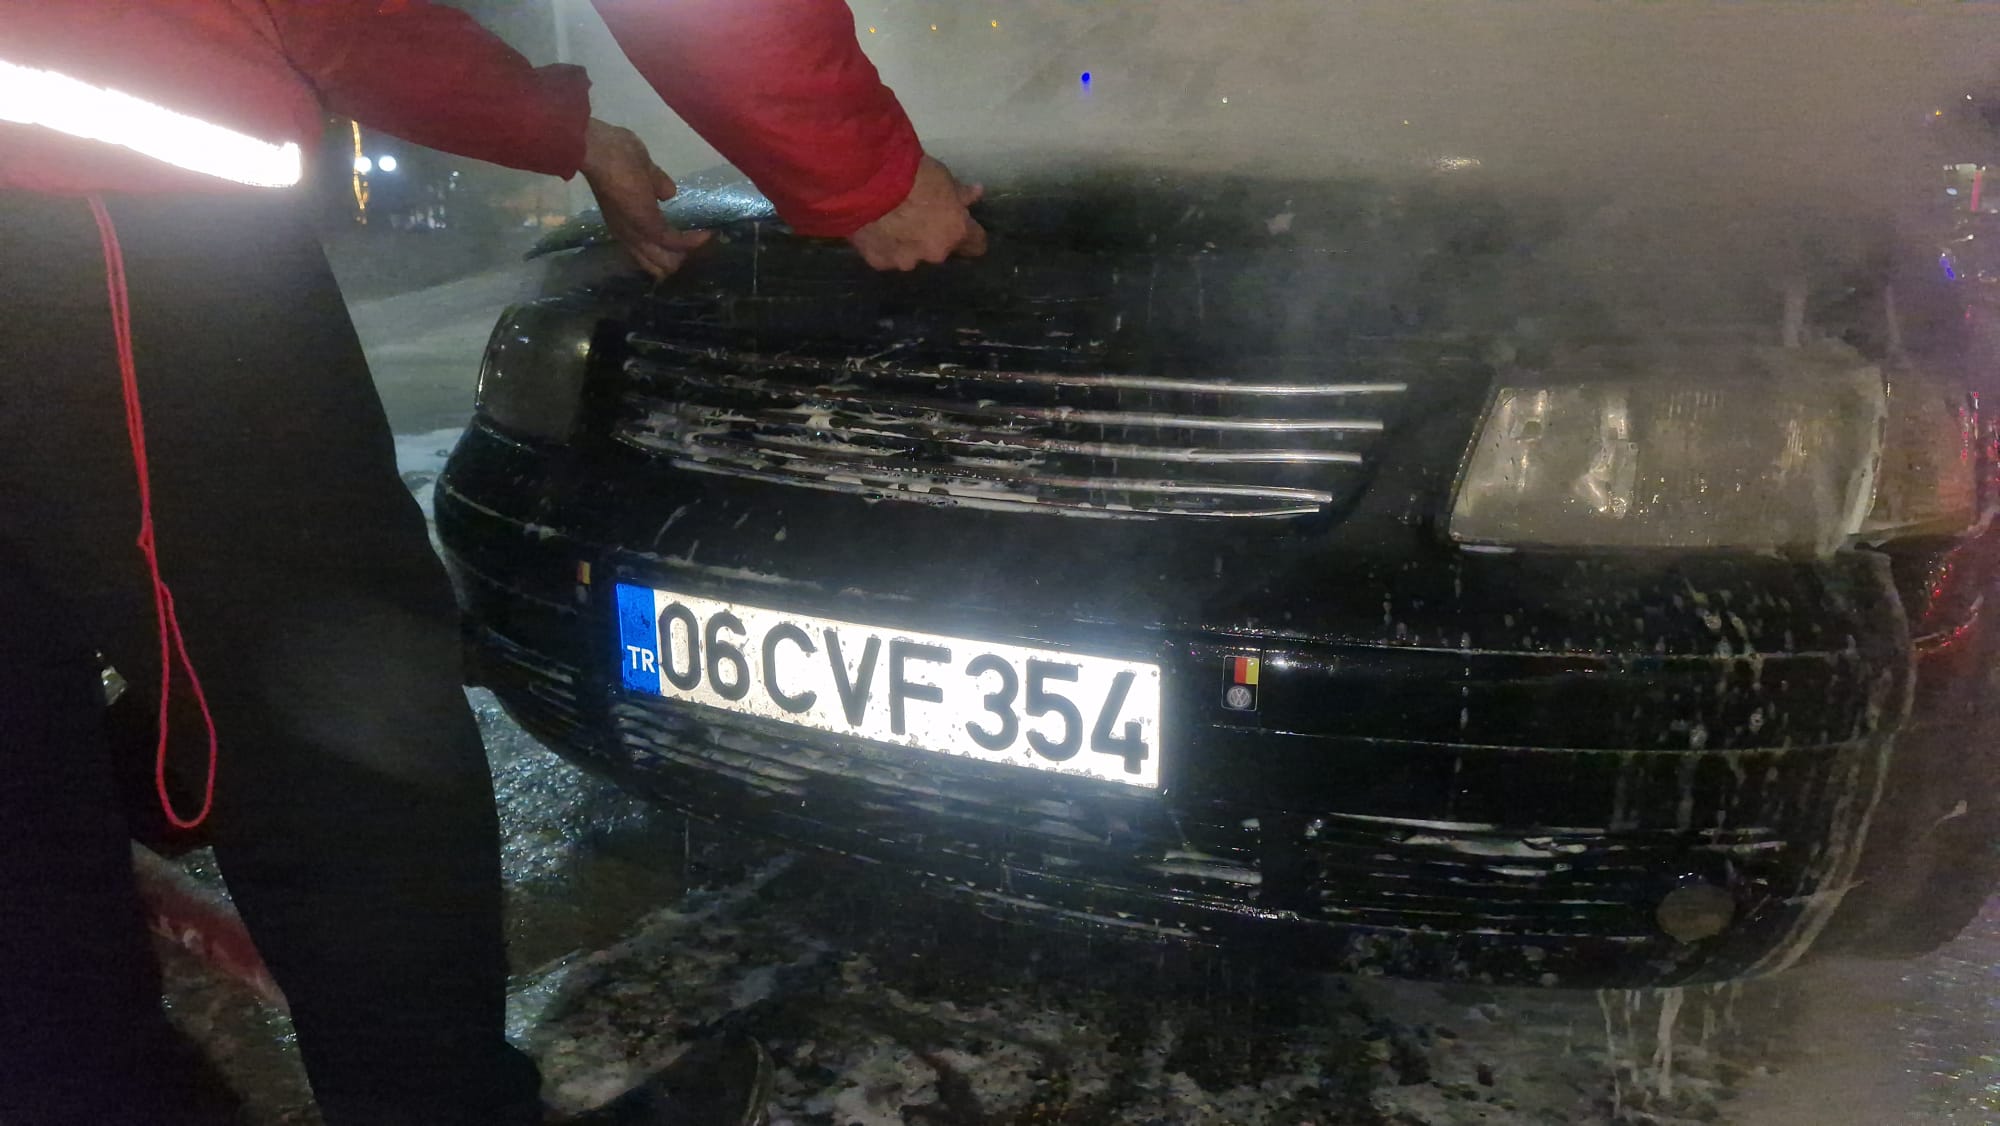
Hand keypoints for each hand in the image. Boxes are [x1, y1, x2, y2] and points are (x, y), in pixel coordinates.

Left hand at [578, 118, 710, 278]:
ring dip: (688, 253)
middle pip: (657, 263)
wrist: (602, 152)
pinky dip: (693, 241)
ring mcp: (639, 233)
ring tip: (706, 242)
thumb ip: (657, 183)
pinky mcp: (650, 228)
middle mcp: (630, 234)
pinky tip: (708, 234)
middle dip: (679, 259)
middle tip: (699, 248)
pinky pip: (676, 242)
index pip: (646, 250)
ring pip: (667, 260)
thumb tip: (669, 193)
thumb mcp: (644, 171)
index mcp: (624, 222)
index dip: (665, 250)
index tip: (685, 243)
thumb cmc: (616, 155)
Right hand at [846, 155, 987, 270]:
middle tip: (919, 217)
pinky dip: (883, 244)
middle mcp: (934, 253)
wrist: (867, 180)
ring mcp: (905, 261)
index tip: (964, 225)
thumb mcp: (943, 176)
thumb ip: (959, 193)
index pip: (977, 245)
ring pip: (912, 256)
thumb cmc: (911, 173)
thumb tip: (975, 194)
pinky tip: (873, 228)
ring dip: (908, 243)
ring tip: (891, 222)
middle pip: (941, 250)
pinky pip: (886, 255)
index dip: (971, 235)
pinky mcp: (878, 262)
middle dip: (934, 237)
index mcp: (956, 232)